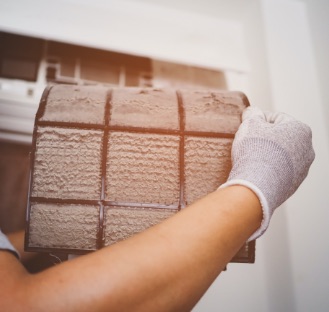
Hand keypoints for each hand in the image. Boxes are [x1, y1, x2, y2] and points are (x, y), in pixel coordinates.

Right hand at [221, 106, 314, 239]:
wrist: (256, 185)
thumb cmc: (255, 150)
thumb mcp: (250, 124)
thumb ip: (253, 114)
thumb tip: (253, 112)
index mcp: (300, 129)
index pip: (276, 118)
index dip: (259, 121)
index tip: (247, 128)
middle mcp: (307, 149)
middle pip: (281, 137)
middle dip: (266, 138)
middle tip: (249, 143)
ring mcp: (302, 169)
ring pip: (281, 156)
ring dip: (268, 154)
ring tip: (252, 158)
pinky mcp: (293, 185)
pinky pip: (279, 172)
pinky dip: (269, 169)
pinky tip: (257, 171)